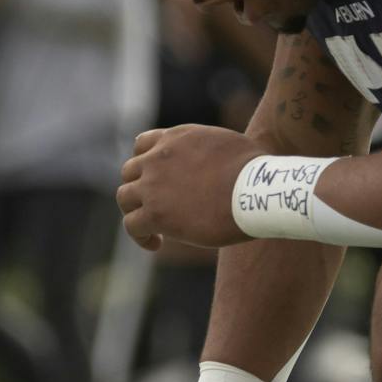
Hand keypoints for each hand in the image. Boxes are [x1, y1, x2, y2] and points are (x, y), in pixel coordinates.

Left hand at [117, 124, 258, 250]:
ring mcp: (153, 185)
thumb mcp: (230, 146)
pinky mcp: (155, 214)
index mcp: (176, 138)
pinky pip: (132, 225)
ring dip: (135, 212)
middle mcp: (158, 157)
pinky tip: (156, 244)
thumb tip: (228, 165)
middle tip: (155, 207)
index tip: (154, 179)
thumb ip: (213, 151)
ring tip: (153, 230)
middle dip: (139, 189)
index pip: (143, 144)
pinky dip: (140, 236)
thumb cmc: (256, 173)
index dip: (145, 163)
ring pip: (125, 198)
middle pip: (130, 172)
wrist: (254, 191)